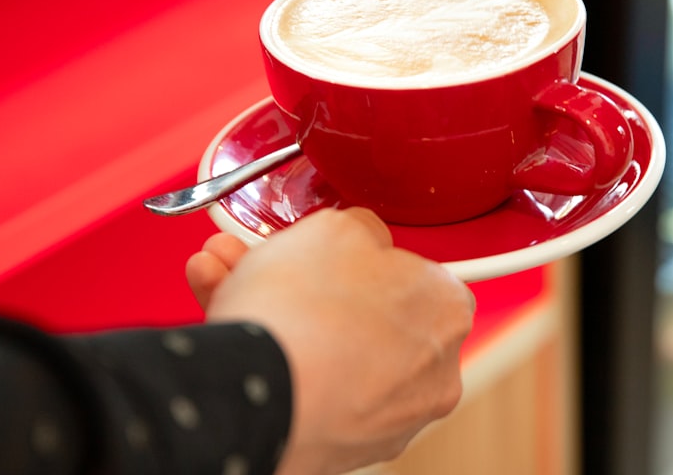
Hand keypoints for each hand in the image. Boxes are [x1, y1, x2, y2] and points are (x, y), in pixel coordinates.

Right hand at [191, 208, 474, 474]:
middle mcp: (431, 371)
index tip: (328, 251)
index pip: (412, 274)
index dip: (361, 257)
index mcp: (446, 311)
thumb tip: (357, 237)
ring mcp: (388, 415)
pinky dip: (272, 356)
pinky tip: (231, 324)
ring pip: (328, 348)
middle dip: (308, 281)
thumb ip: (358, 228)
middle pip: (364, 312)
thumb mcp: (336, 227)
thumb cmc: (308, 314)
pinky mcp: (341, 445)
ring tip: (225, 277)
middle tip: (268, 261)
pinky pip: (307, 386)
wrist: (261, 397)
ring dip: (278, 310)